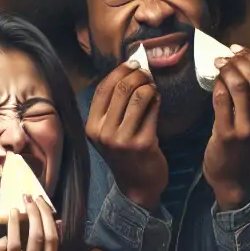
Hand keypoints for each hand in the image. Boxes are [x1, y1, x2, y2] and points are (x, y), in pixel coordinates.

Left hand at [0, 196, 58, 250]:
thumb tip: (55, 222)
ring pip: (30, 240)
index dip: (49, 218)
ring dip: (26, 217)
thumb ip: (41, 249)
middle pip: (45, 237)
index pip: (55, 240)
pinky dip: (11, 228)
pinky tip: (10, 216)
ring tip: (21, 203)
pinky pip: (9, 246)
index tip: (43, 203)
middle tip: (32, 198)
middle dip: (39, 213)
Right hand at [85, 59, 167, 209]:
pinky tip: (157, 100)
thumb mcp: (109, 132)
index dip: (119, 71)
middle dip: (138, 74)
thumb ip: (113, 106)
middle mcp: (103, 133)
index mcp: (92, 127)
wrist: (137, 186)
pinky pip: (153, 109)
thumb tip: (128, 69)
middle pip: (121, 88)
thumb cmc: (126, 154)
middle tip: (147, 74)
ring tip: (153, 88)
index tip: (133, 64)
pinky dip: (157, 99)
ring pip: (138, 95)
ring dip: (149, 86)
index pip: (102, 88)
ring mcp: (123, 139)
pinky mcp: (143, 143)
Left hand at [203, 46, 249, 209]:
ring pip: (239, 85)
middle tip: (225, 56)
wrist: (231, 180)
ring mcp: (247, 128)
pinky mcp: (227, 134)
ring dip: (226, 69)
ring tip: (218, 65)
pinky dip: (217, 85)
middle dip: (237, 60)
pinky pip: (222, 99)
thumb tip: (246, 67)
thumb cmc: (244, 148)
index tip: (239, 49)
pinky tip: (214, 83)